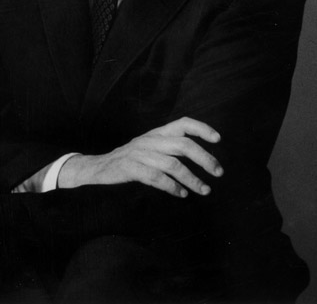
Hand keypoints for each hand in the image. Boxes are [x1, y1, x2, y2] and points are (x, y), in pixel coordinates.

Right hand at [58, 116, 222, 197]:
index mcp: (157, 133)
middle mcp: (150, 140)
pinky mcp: (130, 168)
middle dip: (205, 158)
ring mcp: (140, 154)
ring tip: (205, 190)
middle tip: (219, 172)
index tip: (218, 139)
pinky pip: (156, 177)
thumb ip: (170, 148)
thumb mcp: (150, 148)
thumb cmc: (130, 160)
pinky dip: (172, 187)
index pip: (182, 123)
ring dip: (192, 178)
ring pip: (173, 164)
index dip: (202, 129)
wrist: (97, 168)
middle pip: (183, 144)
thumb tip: (201, 157)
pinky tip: (182, 194)